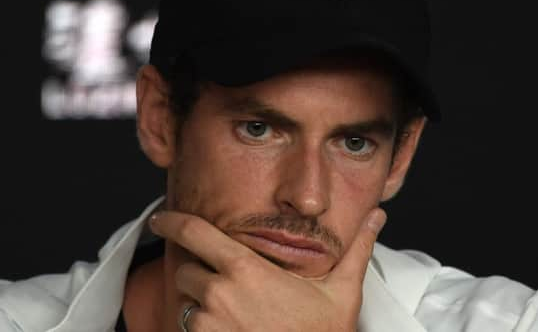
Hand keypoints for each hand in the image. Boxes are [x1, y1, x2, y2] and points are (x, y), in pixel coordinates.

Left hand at [149, 208, 386, 331]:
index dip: (172, 221)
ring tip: (235, 315)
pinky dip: (202, 328)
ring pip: (187, 303)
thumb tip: (376, 217)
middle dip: (202, 273)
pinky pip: (190, 330)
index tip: (161, 218)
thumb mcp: (342, 292)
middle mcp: (219, 294)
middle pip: (188, 269)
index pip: (194, 233)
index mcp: (245, 270)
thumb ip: (355, 250)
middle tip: (229, 286)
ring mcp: (207, 326)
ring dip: (202, 304)